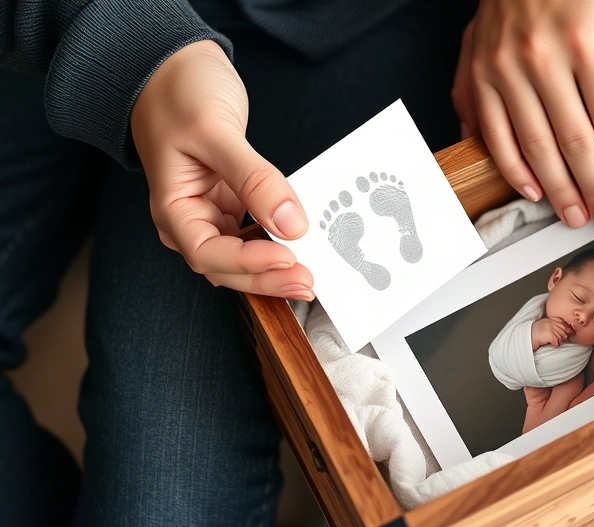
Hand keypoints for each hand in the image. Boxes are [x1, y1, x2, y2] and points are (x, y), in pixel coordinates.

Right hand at [132, 40, 313, 299]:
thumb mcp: (215, 131)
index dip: (248, 264)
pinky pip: (257, 235)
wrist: (173, 67)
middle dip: (267, 279)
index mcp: (173, 207)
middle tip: (308, 282)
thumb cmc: (178, 93)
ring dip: (273, 270)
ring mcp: (213, 213)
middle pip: (228, 267)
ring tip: (311, 276)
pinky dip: (278, 244)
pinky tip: (304, 249)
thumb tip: (290, 223)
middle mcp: (191, 218)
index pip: (209, 253)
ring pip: (244, 258)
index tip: (287, 257)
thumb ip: (253, 178)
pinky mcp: (233, 203)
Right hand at [451, 0, 593, 230]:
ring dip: (557, 190)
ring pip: (533, 148)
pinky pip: (493, 134)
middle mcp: (539, 59)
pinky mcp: (475, 75)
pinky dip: (512, 168)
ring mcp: (501, 70)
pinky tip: (533, 190)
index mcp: (583, 42)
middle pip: (574, 144)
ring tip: (575, 215)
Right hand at [531, 318, 568, 349]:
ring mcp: (549, 328)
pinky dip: (555, 345)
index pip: (560, 323)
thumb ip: (549, 326)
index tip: (567, 333)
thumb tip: (559, 332)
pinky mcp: (549, 335)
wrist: (525, 338)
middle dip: (563, 336)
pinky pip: (556, 341)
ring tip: (557, 344)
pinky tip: (552, 345)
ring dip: (559, 342)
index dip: (565, 329)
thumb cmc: (531, 334)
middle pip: (562, 329)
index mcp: (547, 320)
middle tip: (562, 341)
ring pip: (560, 336)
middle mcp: (549, 323)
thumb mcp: (541, 327)